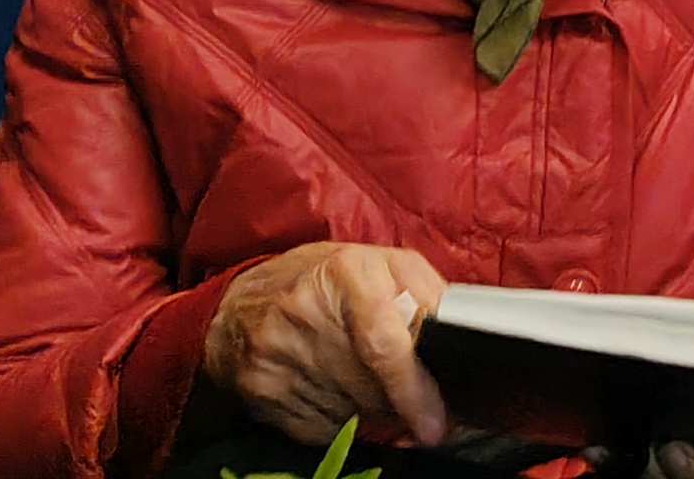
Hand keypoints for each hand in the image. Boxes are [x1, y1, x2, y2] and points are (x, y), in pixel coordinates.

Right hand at [202, 242, 451, 448]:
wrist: (238, 304)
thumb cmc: (323, 282)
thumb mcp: (380, 265)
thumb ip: (425, 294)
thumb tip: (455, 337)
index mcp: (346, 271)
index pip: (385, 345)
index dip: (414, 391)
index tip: (435, 424)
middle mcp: (305, 310)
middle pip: (371, 386)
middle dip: (398, 399)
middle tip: (403, 389)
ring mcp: (276, 353)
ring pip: (350, 411)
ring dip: (368, 406)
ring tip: (356, 374)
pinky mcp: (259, 389)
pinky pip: (321, 427)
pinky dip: (337, 417)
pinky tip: (328, 386)